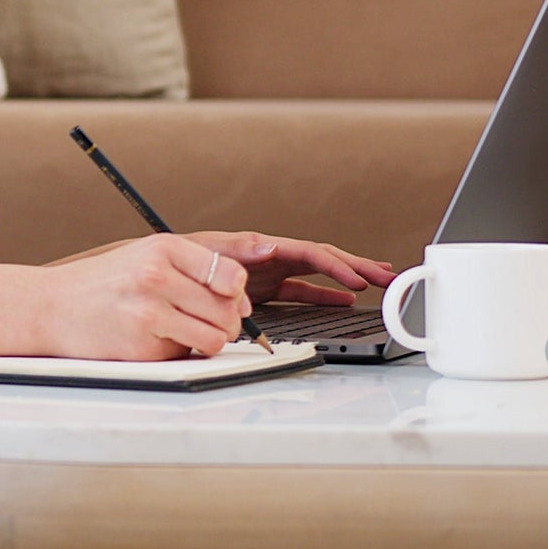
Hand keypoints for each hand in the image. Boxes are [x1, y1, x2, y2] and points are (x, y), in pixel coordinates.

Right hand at [40, 233, 254, 360]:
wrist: (52, 306)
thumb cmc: (105, 281)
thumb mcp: (148, 254)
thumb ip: (196, 268)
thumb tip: (242, 301)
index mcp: (164, 248)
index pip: (231, 274)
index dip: (237, 293)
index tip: (231, 298)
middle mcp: (157, 277)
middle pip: (227, 310)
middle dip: (227, 321)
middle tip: (207, 320)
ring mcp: (148, 313)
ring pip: (214, 338)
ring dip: (209, 340)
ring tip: (187, 331)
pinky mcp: (141, 347)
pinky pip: (185, 355)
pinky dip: (178, 351)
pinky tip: (156, 338)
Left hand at [182, 232, 395, 306]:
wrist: (159, 273)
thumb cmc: (181, 258)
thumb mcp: (207, 251)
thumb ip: (238, 250)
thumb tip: (269, 246)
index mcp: (264, 247)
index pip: (311, 253)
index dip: (337, 266)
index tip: (359, 280)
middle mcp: (272, 257)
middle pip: (324, 258)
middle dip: (357, 266)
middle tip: (388, 275)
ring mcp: (271, 273)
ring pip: (319, 274)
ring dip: (348, 278)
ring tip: (378, 282)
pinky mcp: (265, 289)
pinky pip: (304, 291)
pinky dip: (325, 296)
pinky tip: (345, 302)